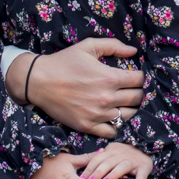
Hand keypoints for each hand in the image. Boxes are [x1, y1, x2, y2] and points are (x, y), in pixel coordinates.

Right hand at [8, 38, 143, 136]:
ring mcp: (98, 114)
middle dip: (138, 92)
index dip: (140, 77)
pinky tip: (114, 118)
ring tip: (124, 103)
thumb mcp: (88, 46)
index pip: (139, 80)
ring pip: (129, 116)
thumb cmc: (64, 61)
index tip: (135, 76)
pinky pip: (112, 132)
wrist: (38, 81)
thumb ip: (113, 46)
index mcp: (109, 77)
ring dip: (130, 109)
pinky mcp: (88, 126)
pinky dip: (117, 126)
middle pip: (137, 99)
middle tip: (131, 89)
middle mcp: (107, 98)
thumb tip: (134, 52)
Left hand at [72, 141, 153, 178]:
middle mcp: (121, 154)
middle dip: (98, 171)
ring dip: (113, 174)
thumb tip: (83, 175)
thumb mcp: (111, 153)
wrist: (147, 147)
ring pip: (122, 166)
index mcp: (111, 151)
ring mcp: (134, 160)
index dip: (89, 168)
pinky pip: (141, 176)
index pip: (97, 158)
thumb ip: (100, 160)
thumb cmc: (124, 155)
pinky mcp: (144, 167)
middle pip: (108, 162)